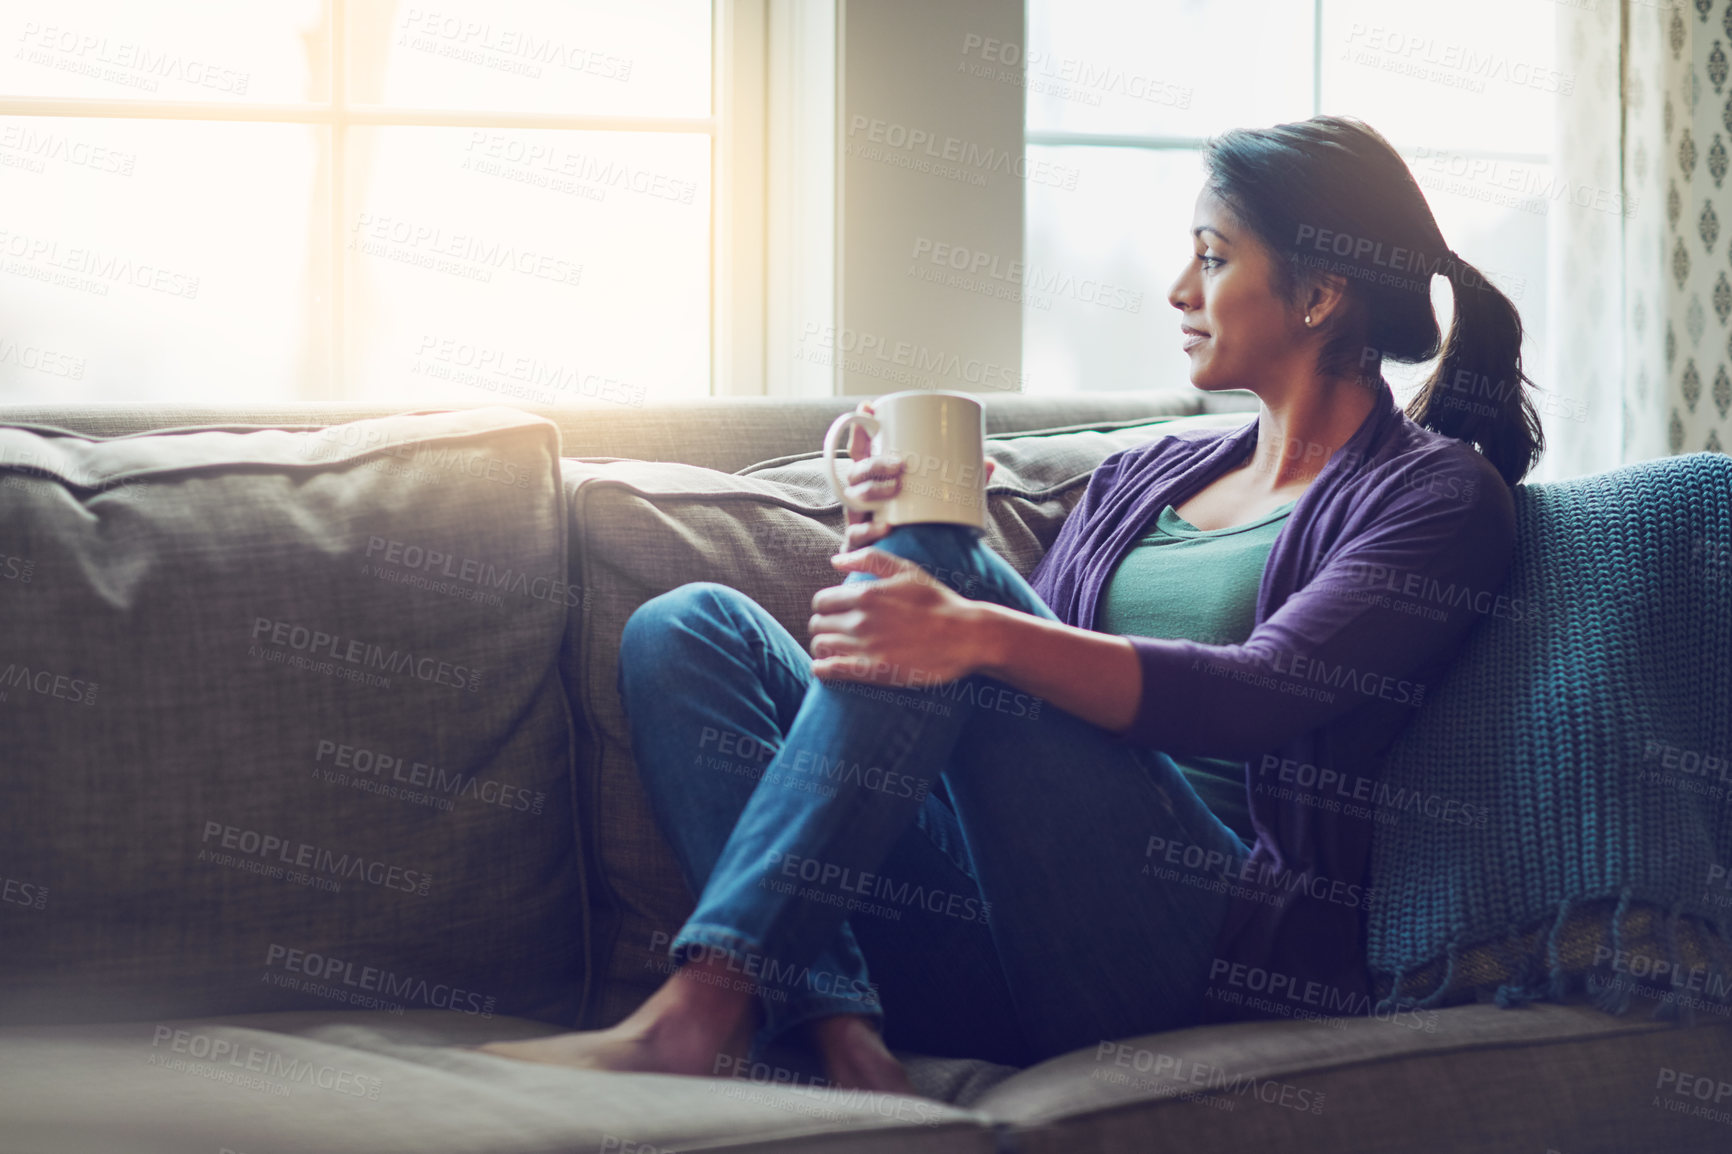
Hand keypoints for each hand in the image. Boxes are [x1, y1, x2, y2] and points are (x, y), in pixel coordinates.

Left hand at [808, 549, 993, 685]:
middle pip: (817, 624)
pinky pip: (829, 670)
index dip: (825, 607)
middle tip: (837, 631)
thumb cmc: (937, 601)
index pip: (821, 601)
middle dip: (823, 626)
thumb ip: (869, 559)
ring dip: (823, 647)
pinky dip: (822, 668)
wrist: (965, 636)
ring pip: (820, 646)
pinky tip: (829, 667)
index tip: (836, 613)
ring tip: (835, 648)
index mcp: (865, 594)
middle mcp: (860, 620)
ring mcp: (865, 647)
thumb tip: (835, 560)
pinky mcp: (873, 671)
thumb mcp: (907, 570)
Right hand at [841, 403, 995, 549]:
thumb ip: (963, 484)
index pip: (862, 451)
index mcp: (876, 480)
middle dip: (873, 464)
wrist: (917, 567)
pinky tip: (885, 527)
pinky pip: (856, 537)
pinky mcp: (860, 545)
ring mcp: (859, 520)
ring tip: (895, 490)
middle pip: (856, 472)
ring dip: (871, 491)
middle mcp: (862, 497)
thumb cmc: (924, 526)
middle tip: (900, 465)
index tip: (868, 407)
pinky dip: (869, 531)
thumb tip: (988, 462)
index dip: (860, 428)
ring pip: (853, 500)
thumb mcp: (942, 500)